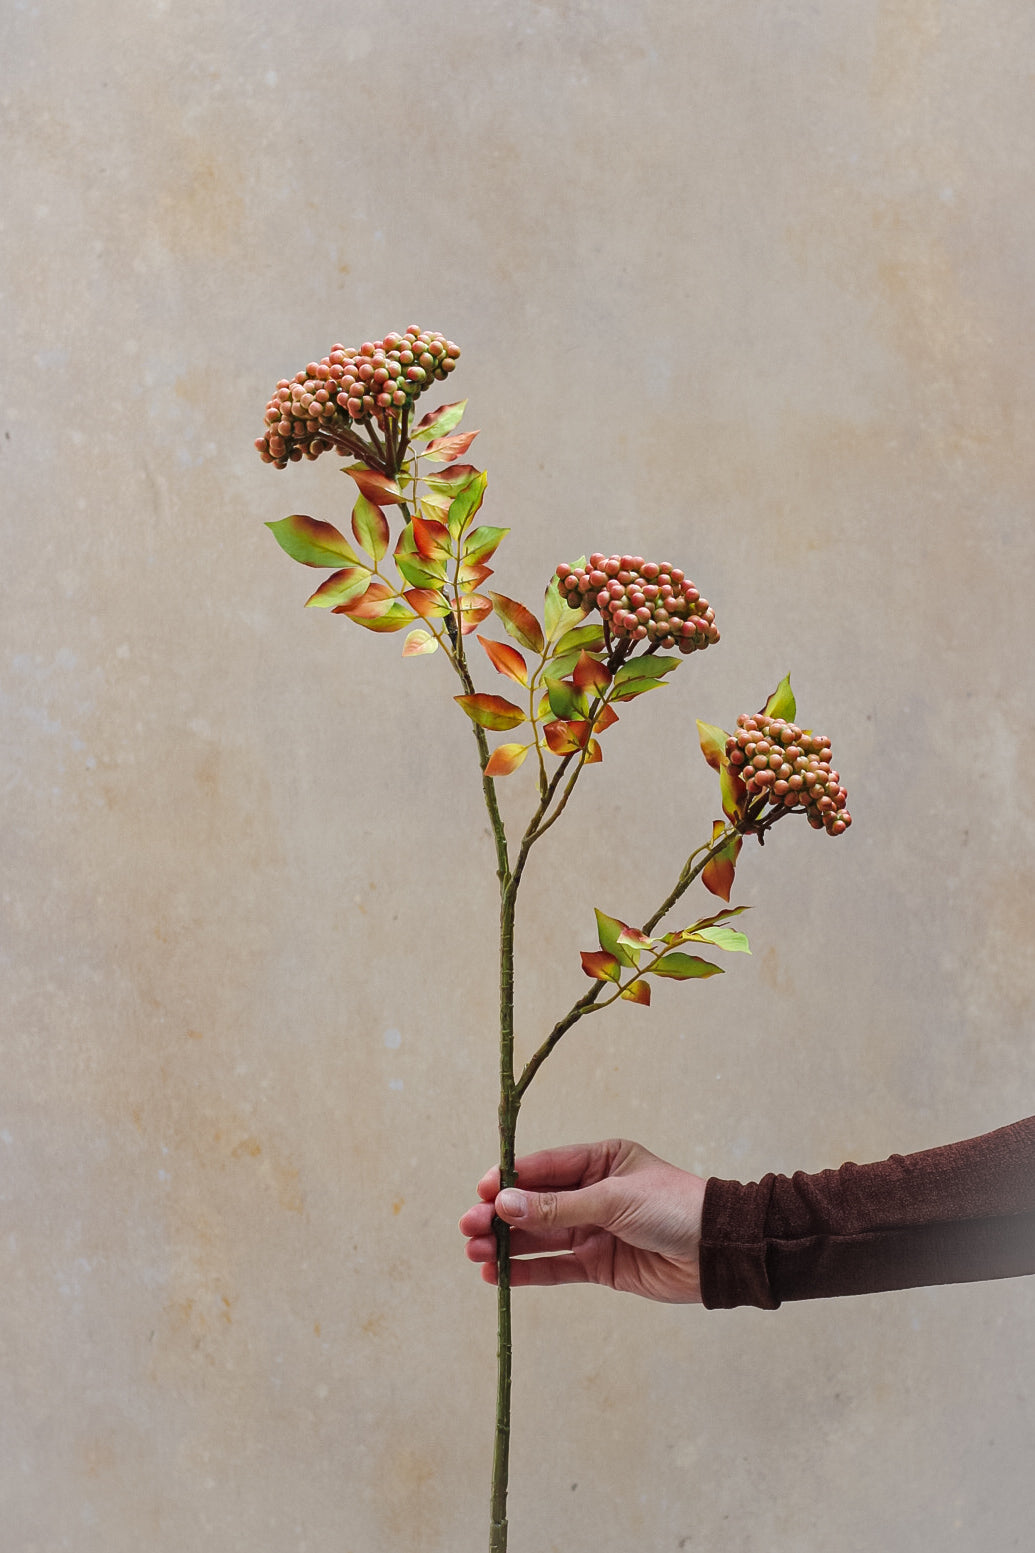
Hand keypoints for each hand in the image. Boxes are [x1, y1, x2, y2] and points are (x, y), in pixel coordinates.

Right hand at [459, 1138, 706, 1303]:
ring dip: (508, 1245)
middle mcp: (593, 1193)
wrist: (719, 1253)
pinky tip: (498, 1275)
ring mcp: (594, 1230)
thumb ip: (559, 1206)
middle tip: (469, 1228)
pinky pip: (556, 1266)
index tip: (481, 1193)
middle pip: (536, 1204)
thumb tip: (505, 1204)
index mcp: (600, 1160)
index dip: (510, 1181)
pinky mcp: (599, 1265)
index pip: (544, 1168)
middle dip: (501, 1216)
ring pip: (540, 1236)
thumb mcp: (613, 1199)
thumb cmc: (674, 1208)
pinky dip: (527, 1271)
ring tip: (476, 1253)